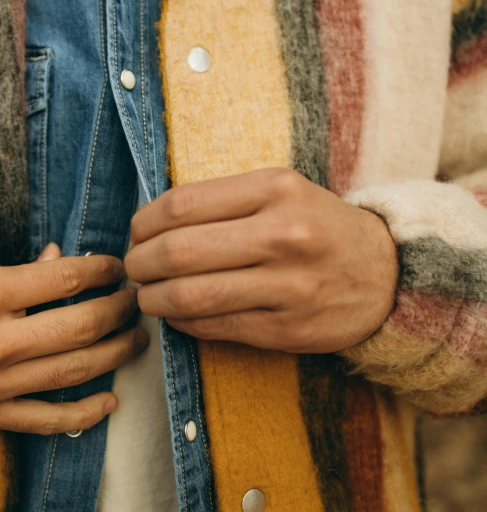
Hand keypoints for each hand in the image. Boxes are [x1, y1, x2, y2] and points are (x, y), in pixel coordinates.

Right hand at [0, 244, 146, 434]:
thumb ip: (15, 272)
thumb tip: (60, 263)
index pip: (65, 278)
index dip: (101, 270)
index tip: (116, 268)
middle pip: (82, 325)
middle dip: (119, 309)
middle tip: (135, 300)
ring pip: (75, 372)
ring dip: (116, 354)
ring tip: (136, 339)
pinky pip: (47, 421)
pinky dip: (85, 414)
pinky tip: (109, 399)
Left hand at [125, 168, 397, 353]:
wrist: (386, 274)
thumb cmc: (316, 226)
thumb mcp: (279, 192)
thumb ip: (220, 201)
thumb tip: (147, 224)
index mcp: (275, 189)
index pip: (181, 205)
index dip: (143, 223)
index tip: (135, 233)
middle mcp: (284, 235)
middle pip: (178, 252)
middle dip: (139, 263)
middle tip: (132, 268)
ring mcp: (288, 286)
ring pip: (190, 295)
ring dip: (153, 298)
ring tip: (146, 295)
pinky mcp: (288, 329)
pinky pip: (213, 327)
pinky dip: (181, 322)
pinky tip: (176, 314)